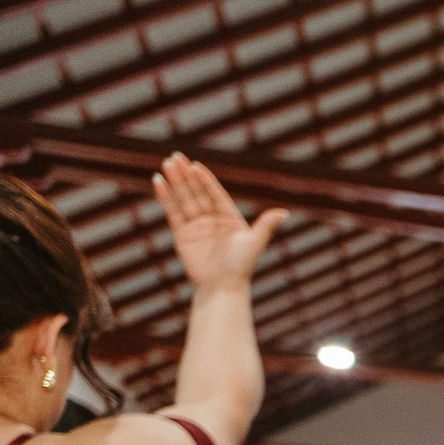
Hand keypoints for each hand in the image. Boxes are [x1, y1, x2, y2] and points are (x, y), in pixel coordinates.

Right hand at [153, 153, 286, 292]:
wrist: (222, 287)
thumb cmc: (241, 266)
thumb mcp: (254, 242)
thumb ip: (266, 225)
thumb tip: (284, 212)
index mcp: (230, 218)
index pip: (215, 194)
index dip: (205, 180)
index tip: (195, 165)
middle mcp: (213, 220)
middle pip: (197, 192)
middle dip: (186, 176)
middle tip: (175, 157)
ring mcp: (197, 226)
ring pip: (184, 199)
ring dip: (175, 182)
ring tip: (166, 164)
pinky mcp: (182, 234)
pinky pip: (173, 211)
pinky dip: (166, 197)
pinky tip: (158, 182)